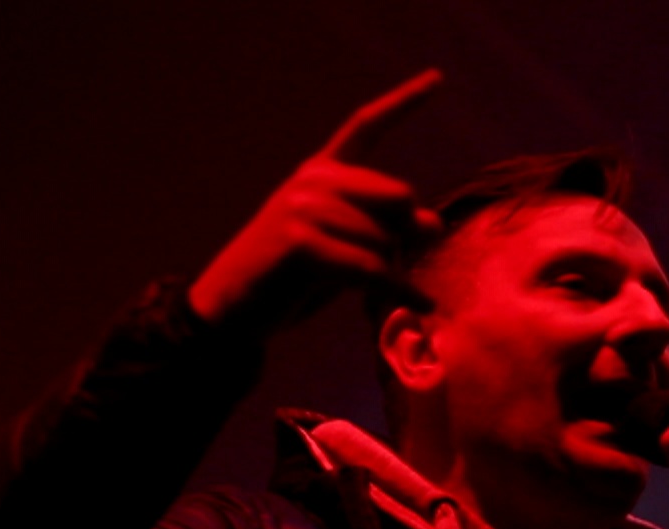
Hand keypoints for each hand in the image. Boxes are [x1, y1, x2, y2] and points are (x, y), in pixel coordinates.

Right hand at [187, 69, 443, 337]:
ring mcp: (304, 207)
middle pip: (398, 196)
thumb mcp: (345, 249)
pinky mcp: (300, 241)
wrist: (231, 311)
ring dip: (390, 274)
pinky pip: (370, 267)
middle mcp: (314, 180)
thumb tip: (433, 222)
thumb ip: (384, 229)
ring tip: (374, 297)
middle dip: (404, 237)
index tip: (437, 78)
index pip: (365, 125)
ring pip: (385, 239)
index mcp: (322, 172)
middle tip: (392, 271)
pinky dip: (396, 290)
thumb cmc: (290, 281)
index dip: (404, 101)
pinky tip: (420, 305)